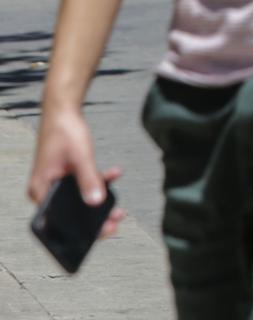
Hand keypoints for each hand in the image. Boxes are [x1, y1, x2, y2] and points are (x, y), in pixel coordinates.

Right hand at [26, 109, 125, 240]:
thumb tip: (97, 203)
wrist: (63, 111)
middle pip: (70, 214)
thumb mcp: (81, 157)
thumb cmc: (65, 132)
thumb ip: (89, 180)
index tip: (101, 233)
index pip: (56, 222)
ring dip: (100, 202)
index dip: (78, 232)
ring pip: (79, 201)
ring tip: (119, 209)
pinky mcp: (66, 176)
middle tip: (116, 221)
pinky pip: (84, 186)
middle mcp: (45, 191)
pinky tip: (115, 173)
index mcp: (40, 191)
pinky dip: (99, 182)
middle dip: (94, 219)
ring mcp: (55, 184)